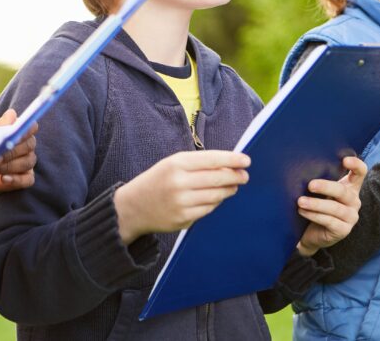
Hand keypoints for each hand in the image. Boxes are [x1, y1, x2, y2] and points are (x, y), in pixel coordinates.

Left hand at [0, 109, 37, 191]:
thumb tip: (11, 115)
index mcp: (20, 129)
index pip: (31, 127)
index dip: (25, 130)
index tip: (15, 134)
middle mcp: (27, 144)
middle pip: (28, 146)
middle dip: (10, 152)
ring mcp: (28, 161)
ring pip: (26, 163)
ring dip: (7, 166)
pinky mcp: (26, 177)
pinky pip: (27, 180)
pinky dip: (15, 179)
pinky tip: (4, 178)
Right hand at [114, 150, 250, 243]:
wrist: (133, 207)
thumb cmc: (158, 180)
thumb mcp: (173, 164)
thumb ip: (198, 164)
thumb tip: (230, 167)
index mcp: (177, 164)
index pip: (212, 160)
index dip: (232, 160)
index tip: (247, 161)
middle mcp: (179, 183)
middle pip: (217, 179)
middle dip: (235, 177)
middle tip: (245, 176)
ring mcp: (181, 203)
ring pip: (215, 196)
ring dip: (228, 191)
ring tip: (233, 186)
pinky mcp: (182, 220)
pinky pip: (208, 210)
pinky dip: (215, 203)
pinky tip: (216, 198)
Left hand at [297, 156, 366, 255]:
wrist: (311, 234)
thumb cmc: (316, 207)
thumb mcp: (320, 192)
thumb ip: (321, 179)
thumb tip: (304, 167)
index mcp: (351, 187)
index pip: (360, 172)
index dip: (356, 165)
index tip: (344, 160)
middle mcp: (354, 201)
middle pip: (343, 191)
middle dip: (326, 187)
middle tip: (310, 185)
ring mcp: (351, 217)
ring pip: (335, 208)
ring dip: (316, 204)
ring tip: (300, 201)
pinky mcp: (344, 230)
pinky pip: (329, 221)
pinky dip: (314, 215)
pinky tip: (302, 211)